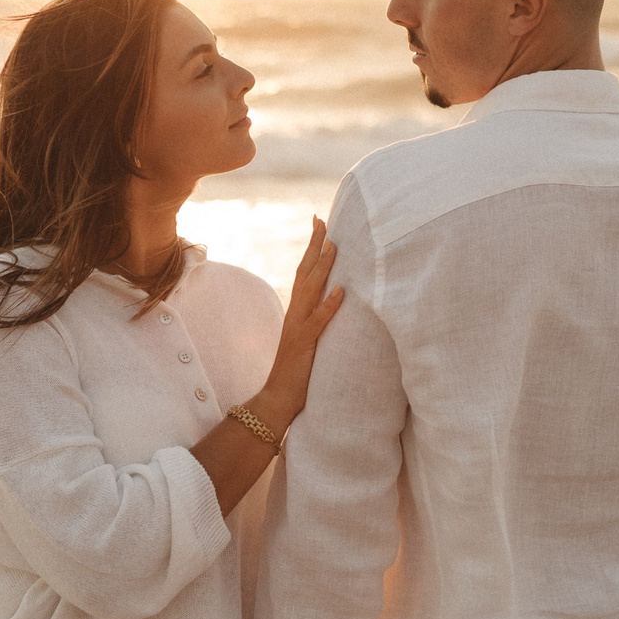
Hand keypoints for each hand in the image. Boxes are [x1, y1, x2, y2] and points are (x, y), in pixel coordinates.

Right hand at [256, 218, 343, 423]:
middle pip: (305, 273)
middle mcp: (295, 314)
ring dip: (323, 267)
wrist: (277, 398)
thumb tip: (331, 303)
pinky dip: (329, 305)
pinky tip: (341, 291)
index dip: (312, 249)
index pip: (305, 273)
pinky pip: (318, 321)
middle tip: (323, 220)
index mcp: (297, 311)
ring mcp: (298, 328)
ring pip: (310, 291)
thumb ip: (315, 320)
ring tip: (334, 245)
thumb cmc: (296, 372)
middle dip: (315, 246)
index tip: (320, 225)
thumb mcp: (308, 340)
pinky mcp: (304, 344)